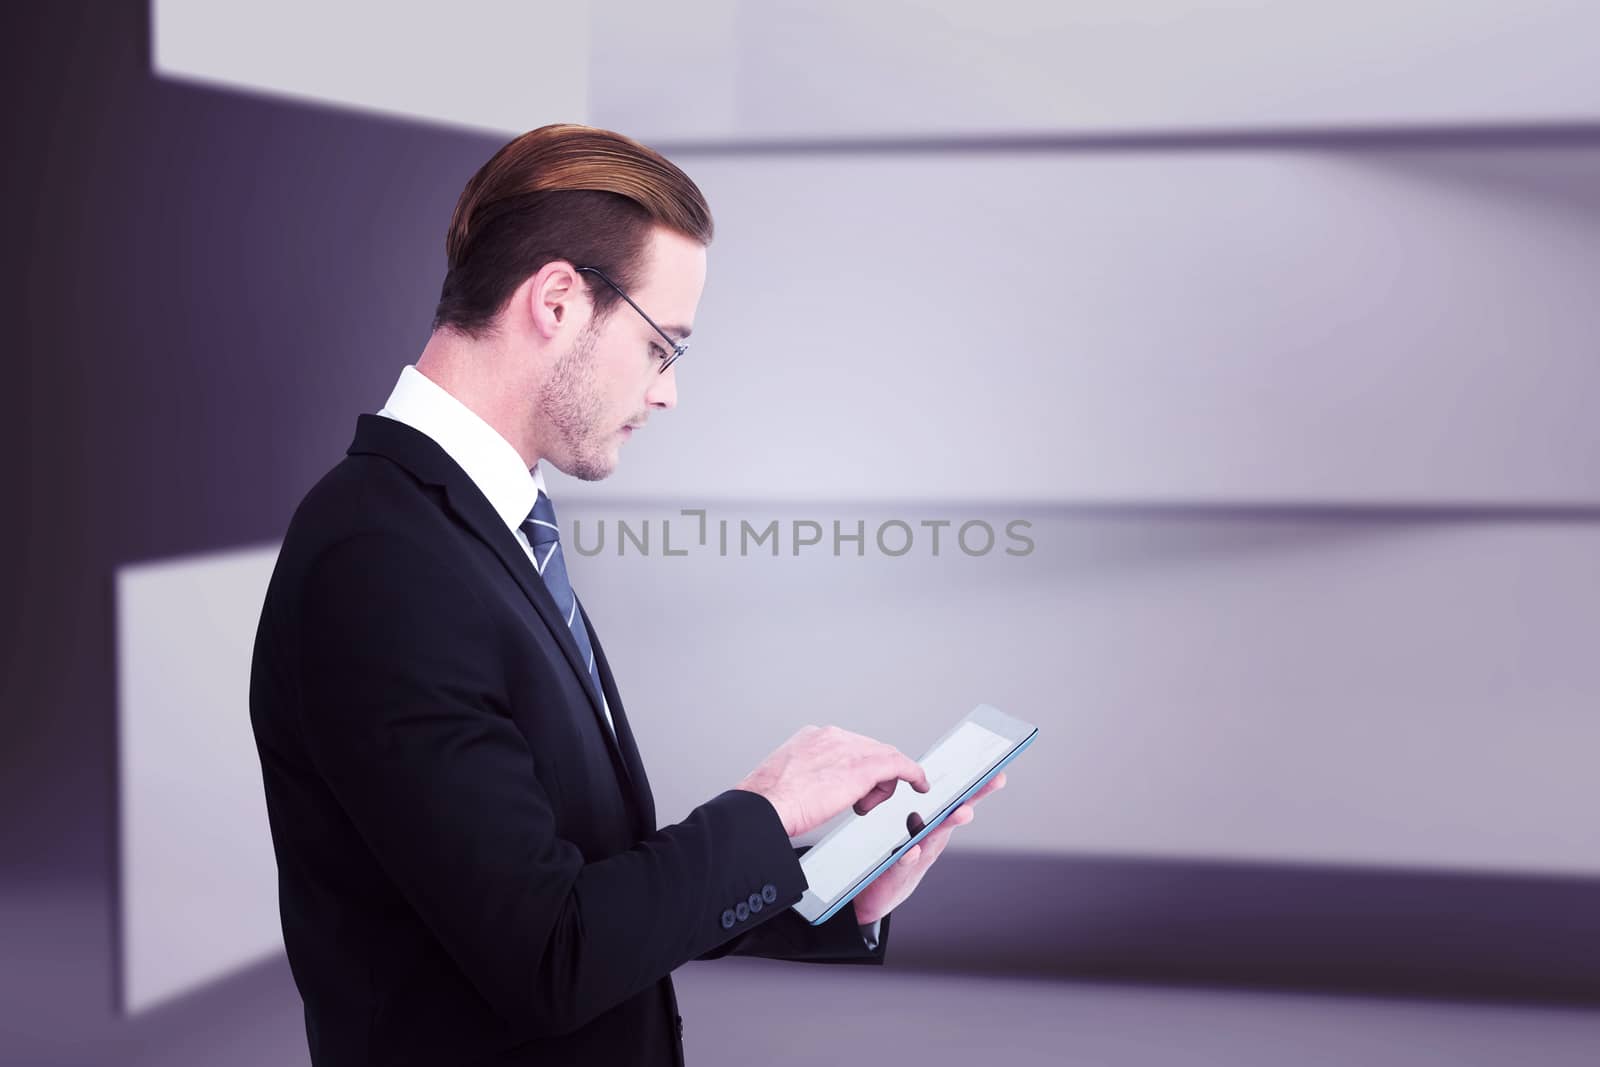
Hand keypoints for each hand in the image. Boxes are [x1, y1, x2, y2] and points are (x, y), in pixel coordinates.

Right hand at [736, 725, 929, 837]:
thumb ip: (803, 777)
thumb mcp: (784, 782)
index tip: (856, 783)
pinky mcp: (863, 766)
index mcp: (810, 737)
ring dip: (881, 784)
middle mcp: (831, 736)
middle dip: (869, 777)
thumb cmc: (767, 804)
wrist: (763, 808)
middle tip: (860, 802)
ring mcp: (848, 747)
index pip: (847, 747)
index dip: (854, 766)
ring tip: (864, 806)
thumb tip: (807, 790)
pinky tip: (921, 785)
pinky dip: (913, 774)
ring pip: (882, 758)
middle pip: (867, 750)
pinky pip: (900, 765)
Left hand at [852, 772, 1007, 926]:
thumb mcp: (914, 833)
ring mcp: (919, 858)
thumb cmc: (899, 859)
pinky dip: (909, 856)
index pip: (958, 803)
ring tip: (962, 812)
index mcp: (935, 827)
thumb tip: (927, 779)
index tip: (997, 772)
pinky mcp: (899, 873)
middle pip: (954, 817)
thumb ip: (923, 811)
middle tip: (992, 782)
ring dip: (949, 825)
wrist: (879, 895)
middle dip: (972, 799)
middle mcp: (932, 841)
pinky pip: (904, 863)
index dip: (977, 788)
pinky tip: (912, 850)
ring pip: (934, 838)